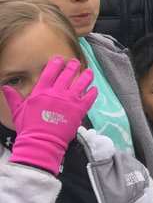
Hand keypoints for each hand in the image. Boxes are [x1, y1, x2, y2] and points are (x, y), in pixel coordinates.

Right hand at [4, 56, 96, 172]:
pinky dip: (93, 93)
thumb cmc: (28, 128)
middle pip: (67, 75)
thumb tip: (6, 87)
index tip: (59, 59)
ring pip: (81, 84)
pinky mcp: (79, 110)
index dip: (55, 64)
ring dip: (86, 77)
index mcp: (40, 92)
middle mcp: (56, 93)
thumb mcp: (18, 111)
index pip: (49, 73)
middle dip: (72, 66)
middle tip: (75, 62)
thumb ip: (14, 98)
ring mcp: (69, 101)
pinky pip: (89, 98)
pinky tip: (94, 89)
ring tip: (89, 72)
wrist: (42, 142)